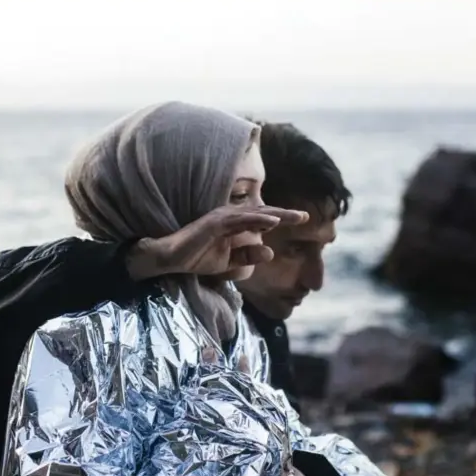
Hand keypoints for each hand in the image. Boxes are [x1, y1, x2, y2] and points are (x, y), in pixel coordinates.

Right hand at [125, 206, 307, 279]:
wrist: (171, 259)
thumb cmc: (198, 258)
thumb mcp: (229, 262)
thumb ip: (248, 257)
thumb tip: (269, 252)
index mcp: (235, 224)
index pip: (263, 219)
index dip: (282, 218)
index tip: (303, 219)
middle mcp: (231, 216)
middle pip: (263, 212)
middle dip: (285, 214)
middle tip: (305, 217)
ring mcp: (223, 217)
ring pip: (255, 213)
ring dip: (276, 214)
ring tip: (295, 217)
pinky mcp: (215, 222)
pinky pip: (240, 220)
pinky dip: (258, 219)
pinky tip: (273, 222)